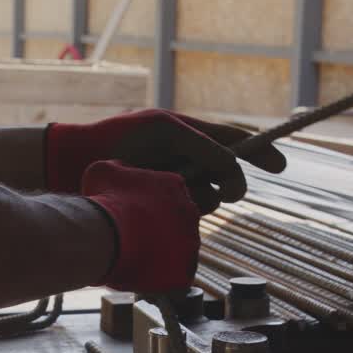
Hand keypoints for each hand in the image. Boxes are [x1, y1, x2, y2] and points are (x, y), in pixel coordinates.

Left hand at [46, 110, 286, 213]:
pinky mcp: (158, 212)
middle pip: (225, 176)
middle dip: (228, 183)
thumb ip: (206, 148)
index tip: (280, 168)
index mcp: (186, 136)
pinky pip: (187, 219)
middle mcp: (182, 163)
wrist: (72, 167)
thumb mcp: (167, 133)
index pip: (233, 141)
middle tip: (224, 191)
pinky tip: (160, 211)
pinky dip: (183, 216)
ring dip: (198, 198)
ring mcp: (171, 188)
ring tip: (166, 192)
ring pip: (208, 200)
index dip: (259, 152)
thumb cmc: (117, 141)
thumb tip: (235, 171)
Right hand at [82, 160, 199, 292]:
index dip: (149, 209)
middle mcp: (190, 211)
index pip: (169, 197)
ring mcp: (190, 243)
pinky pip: (177, 277)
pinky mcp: (185, 271)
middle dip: (159, 231)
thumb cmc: (103, 201)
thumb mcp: (103, 172)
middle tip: (135, 240)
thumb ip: (119, 170)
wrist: (105, 235)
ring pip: (180, 251)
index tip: (133, 217)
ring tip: (136, 259)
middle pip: (178, 223)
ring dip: (162, 255)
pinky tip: (143, 277)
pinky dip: (162, 279)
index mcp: (175, 185)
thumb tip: (119, 171)